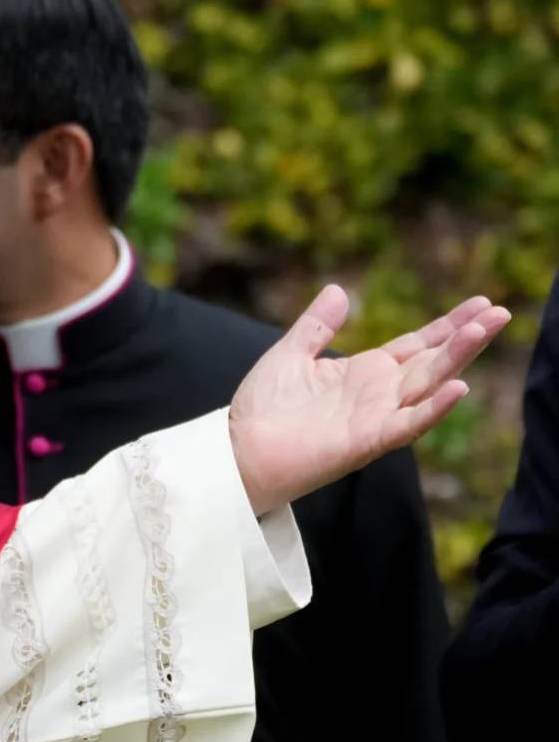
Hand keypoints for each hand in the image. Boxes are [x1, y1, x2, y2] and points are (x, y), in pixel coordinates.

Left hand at [229, 286, 508, 512]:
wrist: (238, 451)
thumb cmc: (262, 409)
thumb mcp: (290, 354)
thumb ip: (317, 326)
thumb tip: (339, 290)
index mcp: (365, 372)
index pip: (418, 345)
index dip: (448, 325)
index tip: (481, 303)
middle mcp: (379, 394)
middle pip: (433, 361)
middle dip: (466, 337)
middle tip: (502, 312)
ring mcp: (377, 417)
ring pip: (428, 385)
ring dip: (457, 359)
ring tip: (485, 330)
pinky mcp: (367, 441)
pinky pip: (407, 424)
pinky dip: (433, 408)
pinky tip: (458, 387)